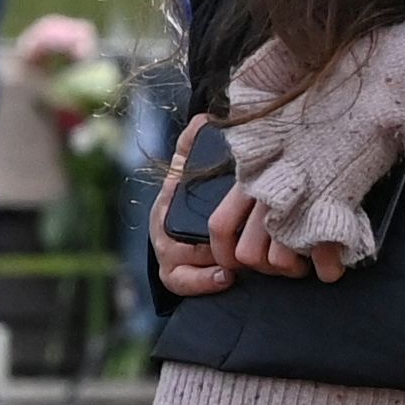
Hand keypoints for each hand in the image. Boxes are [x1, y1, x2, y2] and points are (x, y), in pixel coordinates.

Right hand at [149, 118, 326, 295]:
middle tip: (241, 240)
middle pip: (178, 235)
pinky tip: (225, 278)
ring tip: (234, 265)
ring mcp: (169, 255)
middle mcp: (163, 229)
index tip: (213, 197)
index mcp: (169, 200)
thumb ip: (197, 144)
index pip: (172, 196)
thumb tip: (206, 120)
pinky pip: (183, 284)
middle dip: (209, 240)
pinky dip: (203, 283)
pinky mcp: (177, 277)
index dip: (185, 196)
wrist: (190, 236)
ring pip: (183, 262)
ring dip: (210, 263)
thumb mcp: (195, 168)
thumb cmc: (198, 198)